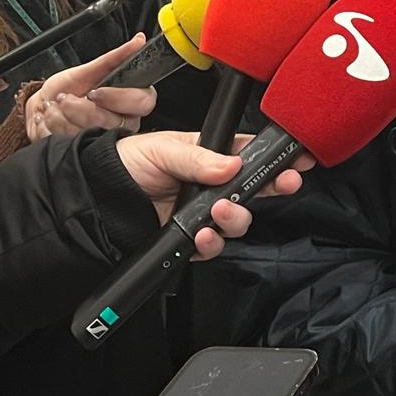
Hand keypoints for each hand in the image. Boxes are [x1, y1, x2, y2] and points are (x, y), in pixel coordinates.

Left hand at [26, 34, 156, 141]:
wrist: (42, 106)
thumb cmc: (68, 87)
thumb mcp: (88, 70)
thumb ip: (114, 58)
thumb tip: (139, 41)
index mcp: (131, 102)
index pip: (142, 103)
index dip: (117, 98)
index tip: (94, 91)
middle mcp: (122, 124)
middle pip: (113, 123)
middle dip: (82, 109)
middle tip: (65, 98)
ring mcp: (103, 140)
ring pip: (91, 135)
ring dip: (63, 117)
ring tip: (54, 106)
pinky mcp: (84, 153)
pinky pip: (71, 144)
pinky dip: (53, 128)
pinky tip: (49, 118)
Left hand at [114, 132, 313, 260]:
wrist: (96, 201)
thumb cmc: (125, 165)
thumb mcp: (161, 149)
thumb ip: (197, 158)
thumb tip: (232, 164)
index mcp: (210, 156)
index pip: (251, 154)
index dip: (277, 157)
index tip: (299, 159)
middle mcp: (212, 186)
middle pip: (254, 190)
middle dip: (274, 186)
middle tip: (285, 183)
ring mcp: (202, 214)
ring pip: (238, 221)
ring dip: (236, 218)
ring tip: (221, 211)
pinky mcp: (189, 240)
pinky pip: (213, 246)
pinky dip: (212, 243)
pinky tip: (203, 236)